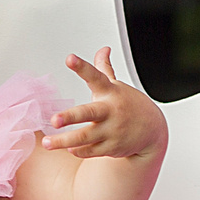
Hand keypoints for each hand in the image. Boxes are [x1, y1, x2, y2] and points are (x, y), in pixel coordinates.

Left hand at [40, 48, 164, 159]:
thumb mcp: (117, 86)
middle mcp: (110, 111)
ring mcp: (111, 131)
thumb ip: (105, 68)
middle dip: (70, 117)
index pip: (95, 76)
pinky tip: (68, 148)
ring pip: (85, 137)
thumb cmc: (129, 106)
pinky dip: (78, 150)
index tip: (69, 59)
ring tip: (47, 143)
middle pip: (88, 113)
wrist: (153, 130)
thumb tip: (103, 49)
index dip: (82, 67)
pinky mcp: (111, 147)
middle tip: (54, 120)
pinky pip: (90, 150)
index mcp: (109, 92)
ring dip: (64, 141)